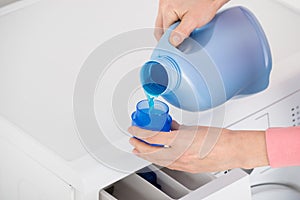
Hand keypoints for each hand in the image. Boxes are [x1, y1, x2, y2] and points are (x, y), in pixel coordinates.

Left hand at [128, 121, 268, 172]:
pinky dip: (158, 160)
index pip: (153, 136)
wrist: (232, 150)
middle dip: (139, 146)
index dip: (139, 132)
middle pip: (151, 151)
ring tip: (138, 151)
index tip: (133, 129)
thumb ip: (179, 128)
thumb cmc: (218, 137)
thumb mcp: (194, 127)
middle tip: (132, 140)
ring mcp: (182, 164)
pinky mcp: (187, 169)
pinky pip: (168, 165)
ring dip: (145, 155)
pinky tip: (155, 158)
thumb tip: (171, 126)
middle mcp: (179, 154)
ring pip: (157, 160)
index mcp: (180, 141)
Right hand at [154, 0, 229, 45]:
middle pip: (160, 26)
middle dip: (169, 35)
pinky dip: (173, 21)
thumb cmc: (206, 3)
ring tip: (182, 30)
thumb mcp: (193, 20)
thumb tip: (172, 42)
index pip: (163, 31)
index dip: (171, 40)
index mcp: (167, 8)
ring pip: (163, 21)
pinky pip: (167, 16)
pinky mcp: (171, 2)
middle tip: (178, 41)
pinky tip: (181, 23)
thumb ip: (181, 32)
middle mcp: (164, 3)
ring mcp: (166, 2)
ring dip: (170, 28)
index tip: (178, 44)